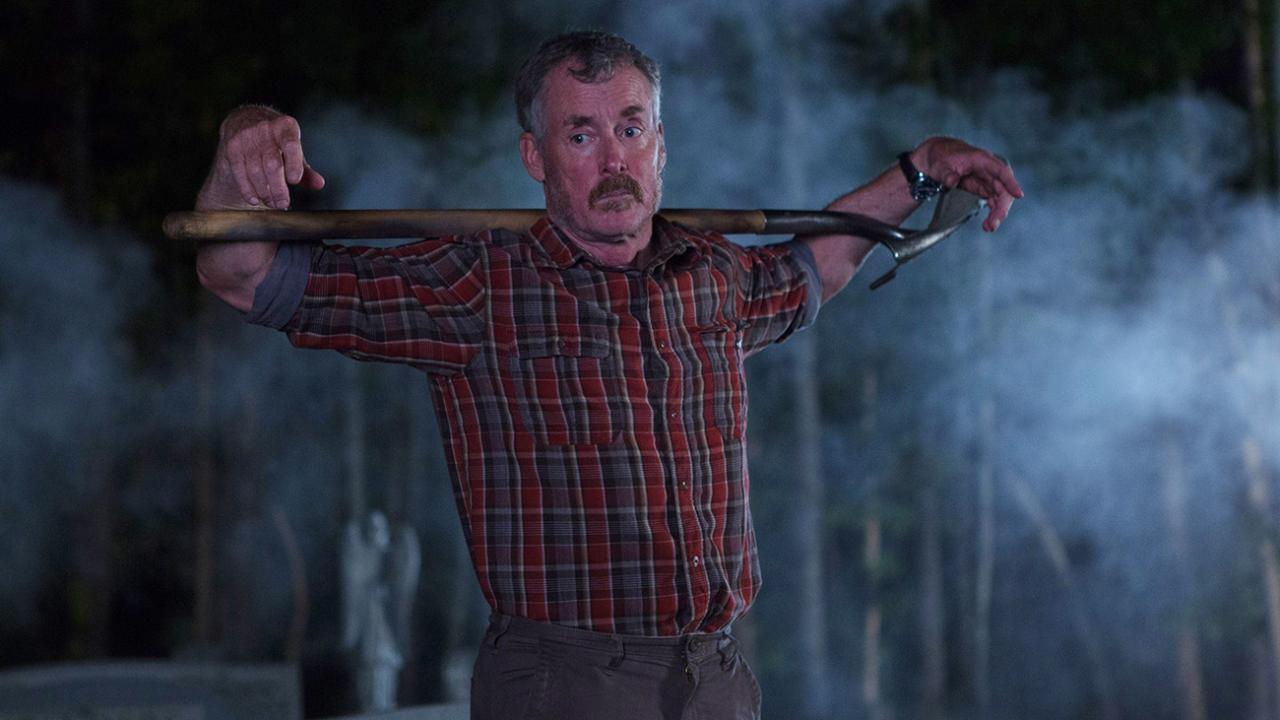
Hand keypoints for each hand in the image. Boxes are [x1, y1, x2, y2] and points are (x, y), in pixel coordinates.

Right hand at [198, 105, 325, 210]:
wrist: (245, 119)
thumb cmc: (276, 139)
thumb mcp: (293, 149)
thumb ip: (305, 169)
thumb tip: (319, 184)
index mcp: (286, 127)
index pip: (291, 145)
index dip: (294, 165)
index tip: (295, 181)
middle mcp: (265, 129)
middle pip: (272, 164)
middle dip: (278, 188)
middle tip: (283, 204)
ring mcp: (246, 138)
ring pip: (255, 171)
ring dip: (264, 192)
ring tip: (272, 203)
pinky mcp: (232, 147)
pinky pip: (239, 173)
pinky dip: (248, 190)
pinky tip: (255, 200)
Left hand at [912, 137, 1022, 231]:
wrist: (937, 158)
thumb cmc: (942, 157)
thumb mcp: (941, 165)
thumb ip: (947, 174)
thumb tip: (951, 182)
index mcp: (982, 160)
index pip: (1001, 171)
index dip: (1011, 183)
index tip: (1018, 195)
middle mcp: (989, 170)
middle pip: (1003, 189)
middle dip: (1001, 207)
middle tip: (993, 223)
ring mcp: (988, 180)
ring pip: (1000, 198)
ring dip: (997, 213)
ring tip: (989, 228)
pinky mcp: (983, 189)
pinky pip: (993, 202)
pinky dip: (992, 213)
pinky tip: (988, 224)